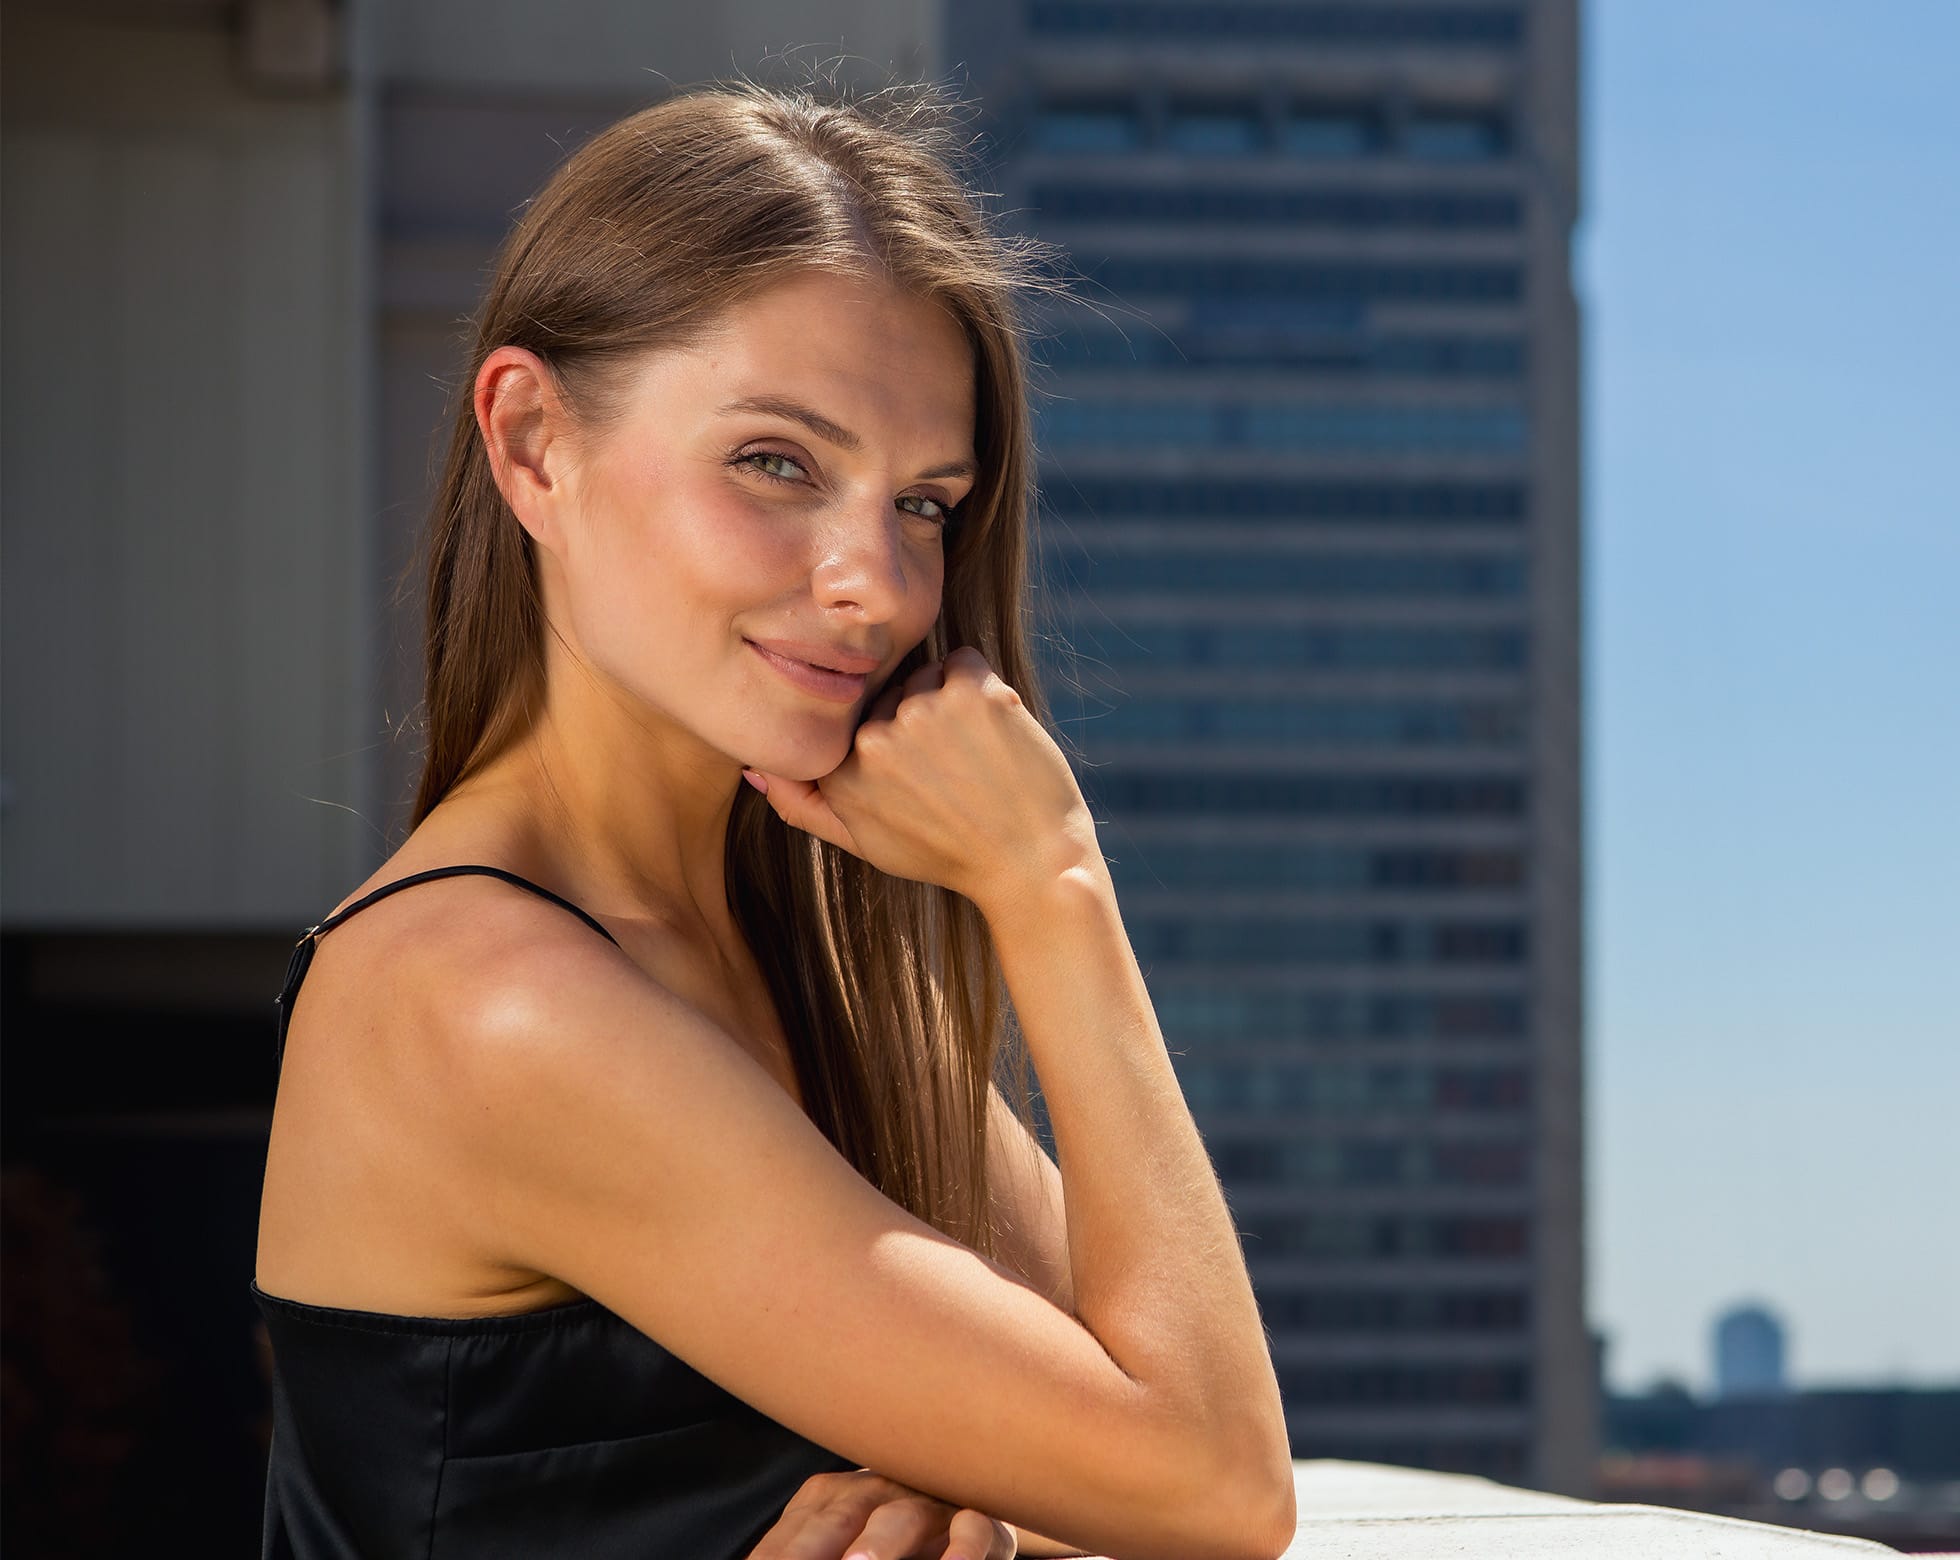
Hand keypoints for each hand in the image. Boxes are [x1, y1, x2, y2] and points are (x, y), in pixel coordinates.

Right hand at [742, 646, 1099, 914]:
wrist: (1031, 865)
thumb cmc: (948, 854)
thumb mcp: (864, 842)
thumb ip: (802, 805)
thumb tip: (753, 766)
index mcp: (839, 772)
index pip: (850, 717)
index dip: (887, 739)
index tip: (918, 776)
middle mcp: (872, 739)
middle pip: (888, 691)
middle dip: (918, 719)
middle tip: (951, 775)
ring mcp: (921, 711)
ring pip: (926, 674)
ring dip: (952, 704)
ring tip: (975, 760)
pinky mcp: (971, 692)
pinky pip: (966, 660)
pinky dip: (983, 688)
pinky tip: (996, 737)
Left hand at [745, 1467, 1016, 1559]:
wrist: (964, 1506)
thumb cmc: (889, 1537)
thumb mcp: (843, 1542)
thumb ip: (811, 1551)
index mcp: (832, 1500)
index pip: (795, 1533)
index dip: (777, 1555)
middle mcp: (876, 1492)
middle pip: (840, 1519)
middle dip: (813, 1550)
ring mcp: (927, 1501)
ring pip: (902, 1516)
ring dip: (880, 1544)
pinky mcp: (977, 1517)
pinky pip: (970, 1527)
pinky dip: (961, 1547)